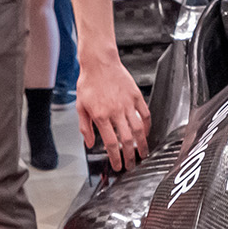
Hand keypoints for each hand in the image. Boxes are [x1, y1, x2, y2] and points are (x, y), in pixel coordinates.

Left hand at [78, 54, 149, 172]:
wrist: (99, 63)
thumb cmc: (88, 82)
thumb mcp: (80, 106)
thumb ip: (85, 127)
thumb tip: (90, 143)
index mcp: (100, 116)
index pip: (111, 143)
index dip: (116, 158)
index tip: (118, 166)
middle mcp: (116, 112)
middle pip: (127, 140)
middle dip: (130, 156)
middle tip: (131, 165)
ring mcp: (128, 104)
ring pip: (138, 129)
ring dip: (142, 145)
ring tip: (143, 153)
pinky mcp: (136, 96)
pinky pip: (145, 114)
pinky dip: (147, 126)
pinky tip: (146, 133)